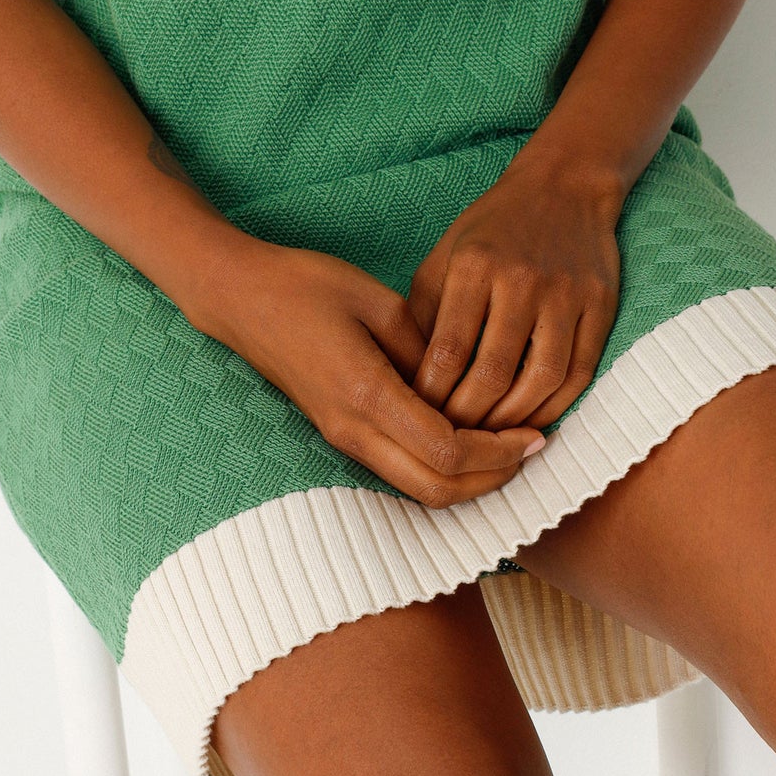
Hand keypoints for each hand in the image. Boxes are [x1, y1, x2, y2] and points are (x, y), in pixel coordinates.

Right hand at [203, 241, 546, 507]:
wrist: (240, 297)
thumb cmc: (306, 285)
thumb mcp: (377, 301)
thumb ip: (425, 346)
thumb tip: (467, 382)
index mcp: (366, 393)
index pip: (447, 451)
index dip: (499, 451)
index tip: (535, 433)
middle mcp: (353, 429)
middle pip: (436, 489)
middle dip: (493, 478)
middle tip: (533, 449)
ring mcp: (342, 437)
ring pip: (417, 489)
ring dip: (469, 481)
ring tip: (509, 449)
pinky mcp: (339, 432)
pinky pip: (399, 470)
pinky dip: (441, 469)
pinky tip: (467, 438)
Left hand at [406, 157, 621, 432]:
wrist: (564, 186)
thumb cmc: (492, 229)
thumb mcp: (444, 256)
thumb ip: (425, 314)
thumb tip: (408, 382)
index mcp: (473, 265)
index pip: (447, 350)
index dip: (430, 395)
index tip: (419, 417)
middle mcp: (520, 279)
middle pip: (492, 374)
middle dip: (468, 420)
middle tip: (453, 442)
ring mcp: (565, 293)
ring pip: (540, 381)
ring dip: (512, 422)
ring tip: (490, 440)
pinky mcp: (599, 305)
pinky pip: (579, 373)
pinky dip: (554, 407)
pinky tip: (532, 421)